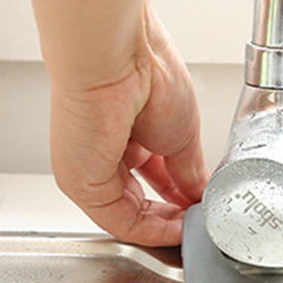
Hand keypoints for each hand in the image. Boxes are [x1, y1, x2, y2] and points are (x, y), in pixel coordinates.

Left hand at [49, 4, 208, 246]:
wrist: (119, 53)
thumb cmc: (145, 71)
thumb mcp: (182, 133)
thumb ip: (190, 171)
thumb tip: (200, 193)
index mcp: (124, 137)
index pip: (151, 185)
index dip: (179, 204)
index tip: (201, 212)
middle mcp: (102, 154)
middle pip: (138, 205)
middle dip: (172, 219)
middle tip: (198, 225)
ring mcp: (88, 169)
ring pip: (128, 216)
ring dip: (163, 227)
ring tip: (190, 227)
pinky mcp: (81, 183)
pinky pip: (119, 220)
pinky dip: (150, 229)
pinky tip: (175, 228)